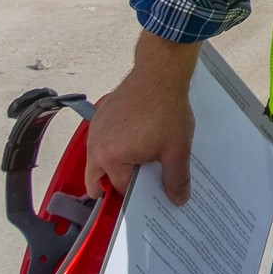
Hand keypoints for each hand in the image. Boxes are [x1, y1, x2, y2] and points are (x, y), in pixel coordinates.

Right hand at [88, 31, 199, 203]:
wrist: (159, 73)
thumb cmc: (166, 109)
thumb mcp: (177, 149)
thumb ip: (176, 178)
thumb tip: (177, 200)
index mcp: (110, 158)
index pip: (120, 190)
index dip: (137, 196)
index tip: (150, 197)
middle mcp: (95, 146)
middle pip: (98, 179)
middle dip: (116, 186)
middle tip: (140, 187)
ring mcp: (95, 131)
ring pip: (99, 161)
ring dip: (115, 167)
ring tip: (142, 164)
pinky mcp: (100, 118)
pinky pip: (102, 143)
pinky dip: (114, 149)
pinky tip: (137, 143)